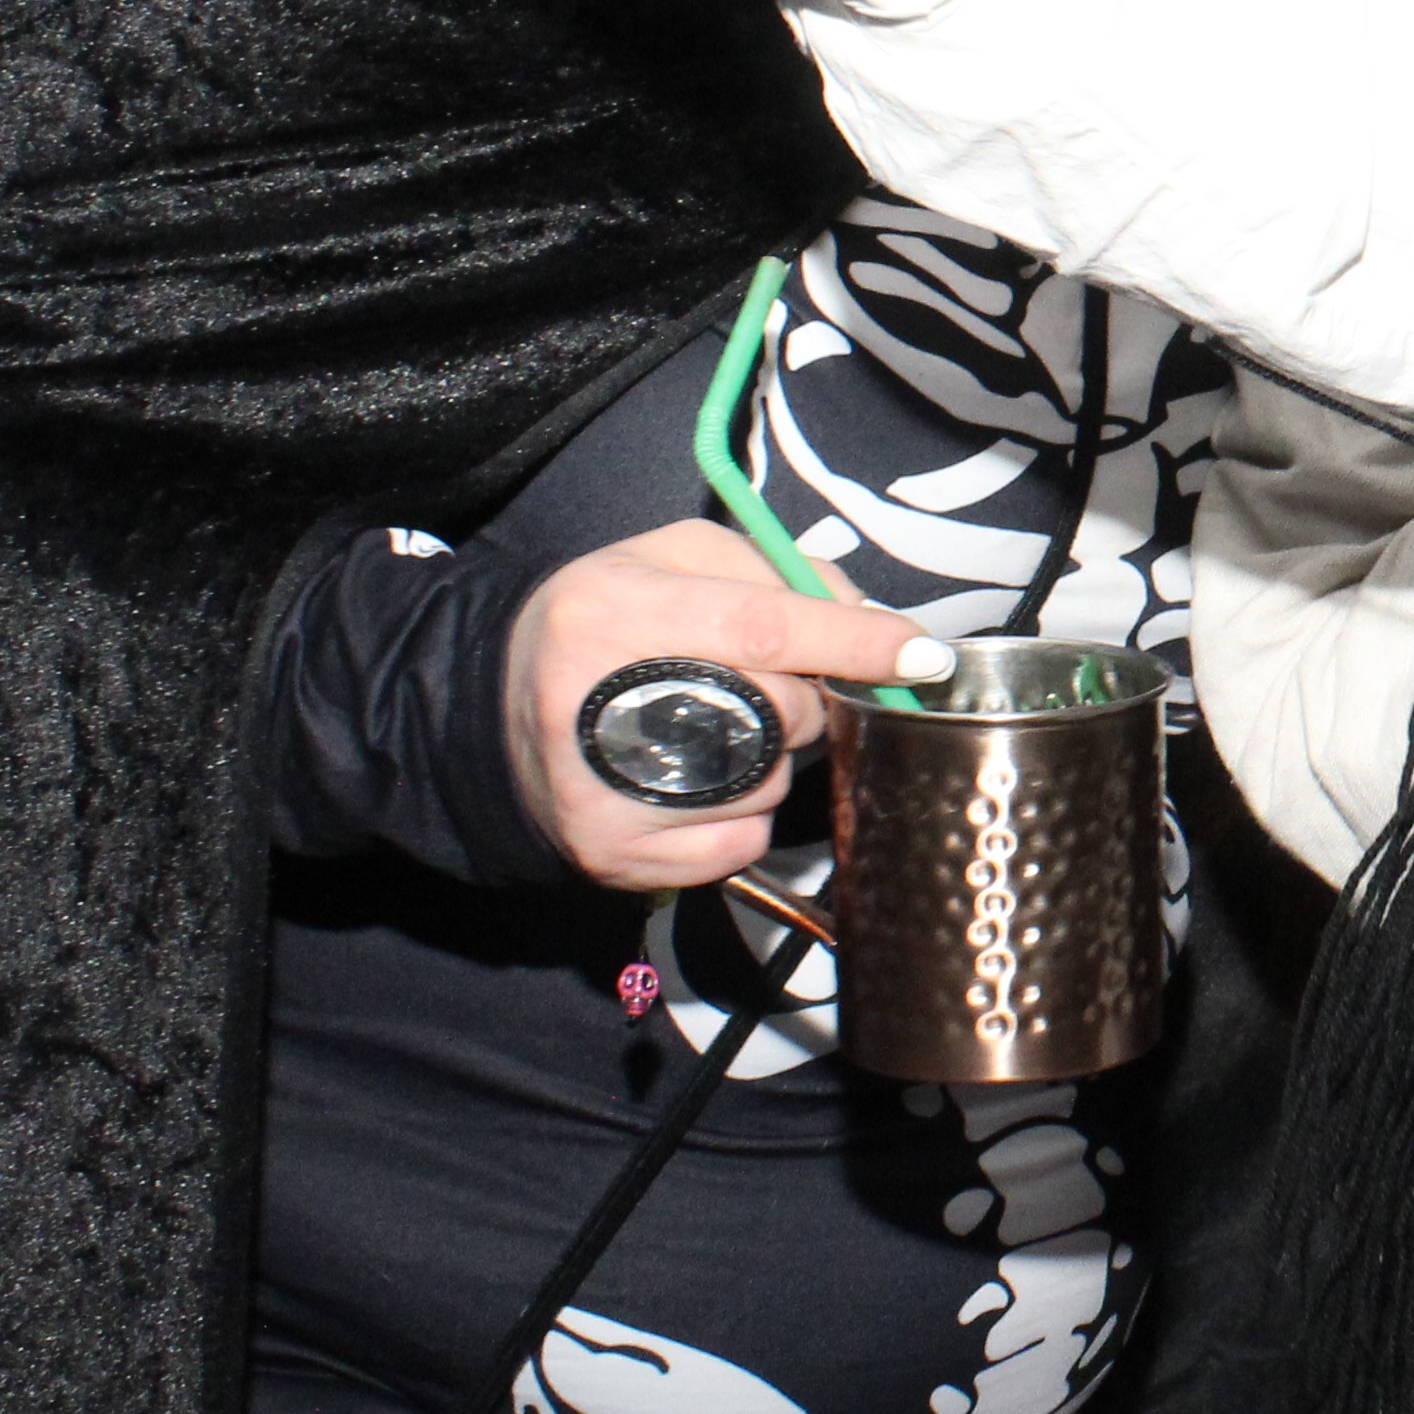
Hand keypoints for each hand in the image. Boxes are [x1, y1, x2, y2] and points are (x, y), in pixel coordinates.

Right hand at [503, 520, 955, 891]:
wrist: (490, 704)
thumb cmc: (608, 616)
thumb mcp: (677, 558)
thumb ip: (777, 570)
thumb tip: (873, 623)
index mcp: (614, 608)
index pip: (763, 627)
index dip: (853, 643)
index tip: (923, 655)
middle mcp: (596, 702)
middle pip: (775, 712)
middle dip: (812, 701)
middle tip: (786, 687)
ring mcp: (599, 790)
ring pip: (765, 786)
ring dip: (775, 760)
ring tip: (720, 730)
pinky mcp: (607, 855)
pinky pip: (735, 846)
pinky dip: (745, 818)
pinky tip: (701, 785)